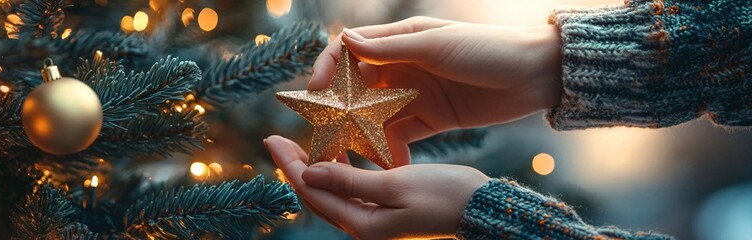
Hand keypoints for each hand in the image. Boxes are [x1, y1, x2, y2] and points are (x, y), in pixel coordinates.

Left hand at [264, 135, 490, 238]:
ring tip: (301, 142)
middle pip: (317, 194)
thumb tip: (309, 173)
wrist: (480, 209)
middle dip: (295, 166)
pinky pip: (351, 189)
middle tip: (276, 139)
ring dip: (316, 167)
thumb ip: (350, 179)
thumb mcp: (395, 184)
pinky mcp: (386, 210)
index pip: (313, 192)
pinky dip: (339, 170)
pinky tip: (336, 151)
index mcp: (362, 224)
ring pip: (333, 192)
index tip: (271, 138)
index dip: (290, 165)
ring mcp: (374, 220)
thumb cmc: (443, 195)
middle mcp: (363, 226)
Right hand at [310, 17, 561, 165]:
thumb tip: (344, 42)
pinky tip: (387, 164)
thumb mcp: (438, 46)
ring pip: (374, 115)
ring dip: (360, 135)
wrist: (537, 74)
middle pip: (356, 88)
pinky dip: (389, 150)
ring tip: (350, 157)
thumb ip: (391, 48)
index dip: (327, 69)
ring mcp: (415, 94)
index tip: (316, 93)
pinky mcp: (431, 119)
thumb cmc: (489, 50)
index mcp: (400, 40)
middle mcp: (402, 66)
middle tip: (328, 135)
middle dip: (338, 111)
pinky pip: (400, 136)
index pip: (349, 51)